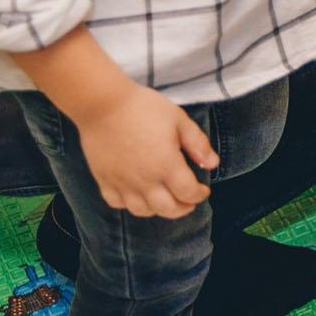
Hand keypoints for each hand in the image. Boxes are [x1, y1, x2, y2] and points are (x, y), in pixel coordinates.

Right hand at [75, 84, 216, 218]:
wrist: (103, 105)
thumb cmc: (144, 108)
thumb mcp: (179, 119)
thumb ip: (198, 143)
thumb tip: (213, 164)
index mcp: (166, 165)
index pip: (188, 193)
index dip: (199, 195)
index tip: (204, 190)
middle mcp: (145, 180)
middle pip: (167, 209)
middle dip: (183, 208)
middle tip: (188, 202)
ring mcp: (122, 183)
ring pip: (142, 211)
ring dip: (158, 210)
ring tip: (166, 200)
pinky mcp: (104, 180)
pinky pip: (117, 203)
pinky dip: (129, 205)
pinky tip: (136, 196)